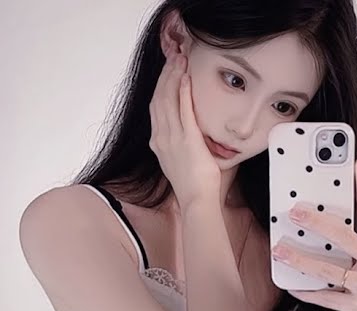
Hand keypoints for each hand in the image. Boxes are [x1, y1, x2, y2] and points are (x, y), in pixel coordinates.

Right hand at [149, 51, 221, 208]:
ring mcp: (173, 139)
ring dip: (174, 77)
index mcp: (158, 143)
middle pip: (159, 97)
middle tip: (175, 58)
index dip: (161, 85)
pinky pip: (184, 110)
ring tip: (181, 61)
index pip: (155, 106)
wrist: (196, 201)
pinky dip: (184, 92)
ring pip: (169, 99)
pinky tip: (187, 78)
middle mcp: (161, 138)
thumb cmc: (193, 186)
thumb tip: (190, 135)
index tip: (168, 71)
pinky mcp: (188, 141)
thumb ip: (180, 145)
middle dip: (166, 75)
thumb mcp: (181, 161)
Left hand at [272, 158, 356, 310]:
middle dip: (318, 223)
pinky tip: (292, 284)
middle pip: (347, 238)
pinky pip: (326, 297)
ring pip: (330, 270)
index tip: (352, 166)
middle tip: (296, 213)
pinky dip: (308, 291)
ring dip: (301, 260)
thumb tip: (345, 212)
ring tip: (281, 250)